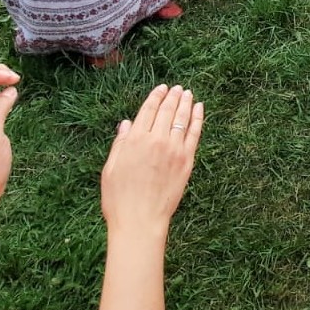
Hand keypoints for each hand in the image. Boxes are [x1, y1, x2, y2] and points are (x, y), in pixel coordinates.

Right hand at [101, 84, 203, 238]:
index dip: (156, 96)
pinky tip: (199, 109)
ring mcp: (173, 150)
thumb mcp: (110, 169)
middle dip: (173, 96)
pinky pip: (194, 134)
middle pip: (167, 111)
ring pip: (182, 119)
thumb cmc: (119, 199)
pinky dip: (198, 119)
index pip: (148, 110)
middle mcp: (155, 140)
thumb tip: (126, 124)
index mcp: (134, 140)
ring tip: (188, 94)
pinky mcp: (187, 161)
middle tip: (178, 88)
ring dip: (186, 103)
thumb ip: (120, 144)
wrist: (140, 221)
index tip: (162, 88)